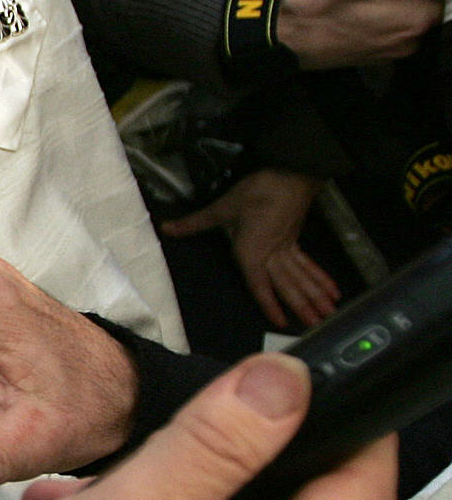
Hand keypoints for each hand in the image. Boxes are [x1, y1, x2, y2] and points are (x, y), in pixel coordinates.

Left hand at [162, 168, 337, 330]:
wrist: (288, 174)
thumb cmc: (256, 192)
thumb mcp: (222, 208)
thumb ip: (194, 223)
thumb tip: (166, 228)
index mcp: (253, 252)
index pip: (260, 284)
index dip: (270, 304)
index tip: (281, 322)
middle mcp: (273, 254)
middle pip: (288, 284)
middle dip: (302, 305)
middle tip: (318, 324)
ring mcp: (287, 247)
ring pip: (302, 277)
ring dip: (315, 296)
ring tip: (329, 313)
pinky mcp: (296, 239)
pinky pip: (309, 264)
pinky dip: (320, 277)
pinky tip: (332, 290)